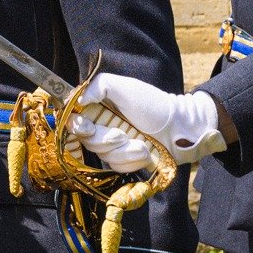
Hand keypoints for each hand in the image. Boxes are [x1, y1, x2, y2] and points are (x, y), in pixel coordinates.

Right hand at [67, 73, 226, 172]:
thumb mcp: (124, 86)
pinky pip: (117, 166)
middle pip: (85, 140)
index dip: (75, 126)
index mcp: (98, 106)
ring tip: (142, 143)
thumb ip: (97, 86)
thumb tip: (77, 100)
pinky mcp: (124, 161)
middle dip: (106, 139)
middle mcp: (101, 125)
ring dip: (124, 151)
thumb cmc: (153, 104)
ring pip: (102, 155)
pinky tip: (145, 152)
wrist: (180, 128)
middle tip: (122, 134)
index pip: (72, 118)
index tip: (86, 126)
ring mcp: (112, 145)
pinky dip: (132, 160)